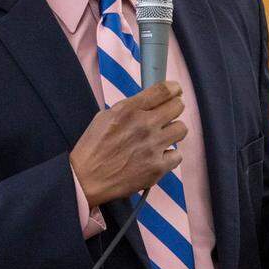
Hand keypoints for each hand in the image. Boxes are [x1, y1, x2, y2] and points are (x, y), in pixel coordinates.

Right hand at [71, 81, 187, 206]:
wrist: (86, 179)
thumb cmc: (92, 148)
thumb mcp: (105, 116)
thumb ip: (129, 108)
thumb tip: (150, 103)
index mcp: (129, 110)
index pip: (163, 90)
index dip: (174, 88)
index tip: (175, 92)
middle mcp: (144, 125)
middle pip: (178, 106)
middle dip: (174, 109)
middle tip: (167, 117)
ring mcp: (153, 146)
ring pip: (181, 129)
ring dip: (173, 132)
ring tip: (162, 138)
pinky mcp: (157, 167)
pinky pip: (177, 155)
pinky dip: (169, 156)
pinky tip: (156, 157)